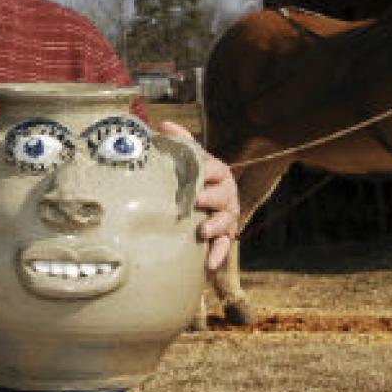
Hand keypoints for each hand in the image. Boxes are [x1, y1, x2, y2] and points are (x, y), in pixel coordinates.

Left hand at [157, 120, 238, 271]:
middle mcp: (226, 194)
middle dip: (211, 198)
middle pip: (223, 195)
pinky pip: (223, 247)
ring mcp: (227, 216)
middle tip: (197, 200)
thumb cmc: (193, 175)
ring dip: (215, 226)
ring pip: (226, 222)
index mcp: (217, 172)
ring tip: (202, 230)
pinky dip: (217, 256)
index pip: (215, 169)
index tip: (199, 173)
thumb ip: (179, 141)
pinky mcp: (223, 236)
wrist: (202, 198)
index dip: (208, 170)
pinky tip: (208, 266)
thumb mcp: (188, 157)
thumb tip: (164, 125)